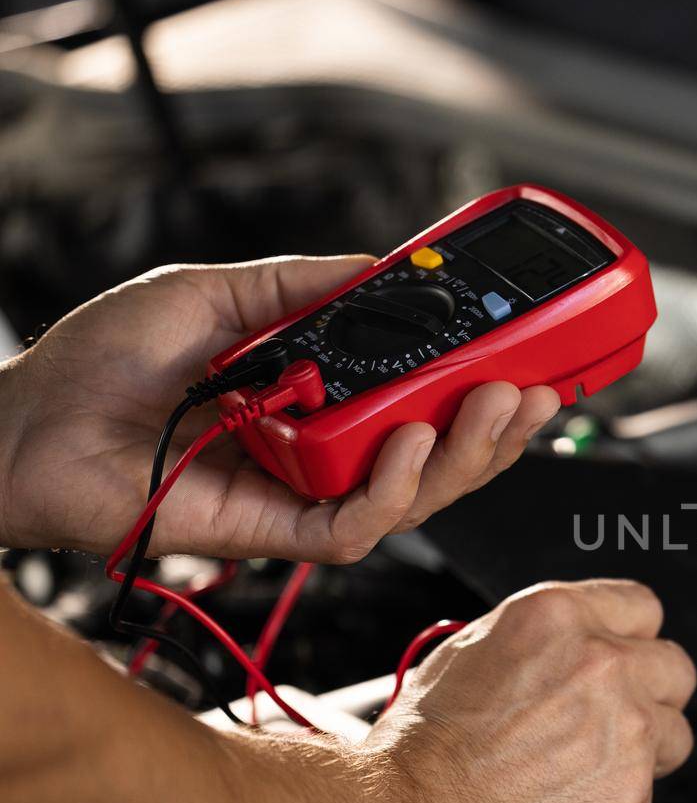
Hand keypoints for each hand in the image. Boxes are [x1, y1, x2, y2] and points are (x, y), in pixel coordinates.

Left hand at [0, 257, 559, 559]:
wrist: (24, 426)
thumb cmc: (100, 365)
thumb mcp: (217, 293)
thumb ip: (304, 285)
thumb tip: (385, 268)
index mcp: (319, 398)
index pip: (421, 400)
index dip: (482, 385)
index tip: (530, 353)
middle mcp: (322, 452)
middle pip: (439, 455)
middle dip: (499, 426)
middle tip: (538, 386)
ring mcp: (304, 497)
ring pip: (417, 497)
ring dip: (468, 455)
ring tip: (498, 407)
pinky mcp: (275, 533)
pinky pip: (358, 526)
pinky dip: (394, 489)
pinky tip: (408, 441)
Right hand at [356, 580, 695, 802]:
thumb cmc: (420, 747)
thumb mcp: (472, 650)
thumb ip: (546, 641)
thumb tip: (579, 646)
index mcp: (560, 618)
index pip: (642, 608)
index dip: (629, 639)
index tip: (622, 660)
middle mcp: (603, 665)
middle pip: (675, 669)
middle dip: (649, 695)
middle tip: (607, 723)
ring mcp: (626, 732)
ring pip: (673, 736)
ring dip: (642, 753)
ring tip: (581, 772)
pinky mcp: (631, 795)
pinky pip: (645, 794)